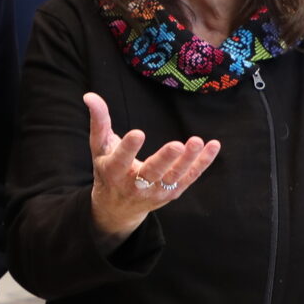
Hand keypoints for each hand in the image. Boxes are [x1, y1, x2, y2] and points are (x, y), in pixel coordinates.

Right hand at [84, 91, 220, 241]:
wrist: (118, 208)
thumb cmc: (108, 169)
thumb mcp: (98, 148)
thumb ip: (98, 121)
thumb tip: (90, 96)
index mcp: (114, 172)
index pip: (121, 160)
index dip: (128, 148)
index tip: (138, 133)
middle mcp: (135, 185)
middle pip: (152, 173)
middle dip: (165, 159)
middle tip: (177, 144)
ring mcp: (156, 191)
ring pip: (174, 176)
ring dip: (187, 160)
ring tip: (197, 141)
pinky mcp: (172, 193)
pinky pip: (189, 177)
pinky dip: (202, 163)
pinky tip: (213, 146)